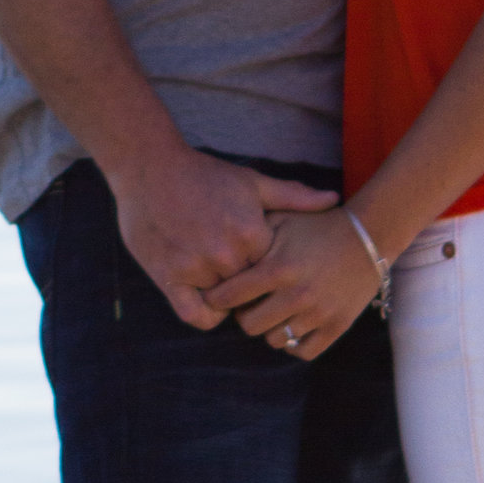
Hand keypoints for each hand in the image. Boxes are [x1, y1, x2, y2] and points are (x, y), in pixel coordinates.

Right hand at [109, 150, 338, 331]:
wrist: (150, 167)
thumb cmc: (204, 173)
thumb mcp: (252, 181)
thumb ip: (294, 196)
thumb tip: (333, 201)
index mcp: (251, 233)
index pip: (275, 272)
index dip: (273, 271)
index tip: (271, 269)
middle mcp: (225, 254)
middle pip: (251, 291)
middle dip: (252, 288)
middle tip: (249, 281)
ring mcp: (195, 268)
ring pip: (225, 303)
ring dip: (227, 299)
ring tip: (226, 284)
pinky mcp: (169, 277)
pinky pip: (195, 315)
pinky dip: (205, 314)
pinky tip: (208, 301)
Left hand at [203, 209, 383, 363]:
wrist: (368, 237)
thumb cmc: (318, 226)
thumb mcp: (283, 220)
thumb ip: (252, 234)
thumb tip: (223, 253)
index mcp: (278, 268)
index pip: (230, 296)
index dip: (217, 297)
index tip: (217, 295)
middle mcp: (296, 295)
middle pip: (249, 326)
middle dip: (244, 315)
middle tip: (249, 305)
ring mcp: (318, 314)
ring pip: (275, 340)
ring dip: (270, 327)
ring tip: (274, 312)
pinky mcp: (336, 327)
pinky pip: (303, 351)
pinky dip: (294, 343)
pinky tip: (293, 325)